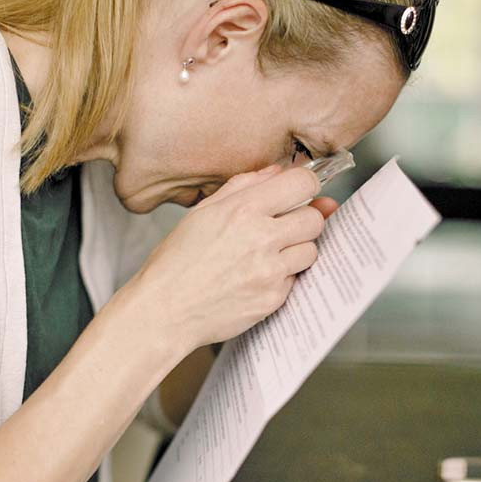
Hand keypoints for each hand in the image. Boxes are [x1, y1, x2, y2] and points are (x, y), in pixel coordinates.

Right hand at [122, 164, 327, 352]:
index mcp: (242, 210)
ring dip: (296, 250)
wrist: (165, 310)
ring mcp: (269, 271)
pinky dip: (282, 277)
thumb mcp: (203, 213)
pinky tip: (256, 278)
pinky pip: (295, 279)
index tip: (300, 192)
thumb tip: (277, 171)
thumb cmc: (176, 262)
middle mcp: (260, 237)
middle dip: (304, 219)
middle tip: (284, 227)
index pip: (303, 183)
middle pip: (314, 218)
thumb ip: (243, 186)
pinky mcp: (273, 298)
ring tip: (267, 255)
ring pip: (311, 250)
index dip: (306, 185)